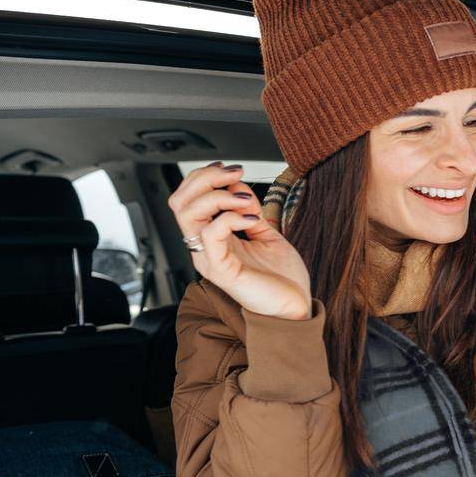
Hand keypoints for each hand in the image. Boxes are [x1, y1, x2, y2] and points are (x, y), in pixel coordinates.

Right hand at [167, 162, 311, 318]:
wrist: (296, 308)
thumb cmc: (282, 277)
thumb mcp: (265, 233)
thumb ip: (249, 211)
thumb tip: (239, 187)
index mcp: (212, 237)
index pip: (187, 198)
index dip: (204, 176)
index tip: (232, 169)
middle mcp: (205, 247)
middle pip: (179, 201)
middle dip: (205, 179)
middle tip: (234, 175)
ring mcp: (210, 259)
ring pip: (187, 214)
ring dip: (218, 196)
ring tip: (246, 199)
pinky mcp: (221, 270)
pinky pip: (211, 235)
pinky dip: (231, 217)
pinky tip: (252, 219)